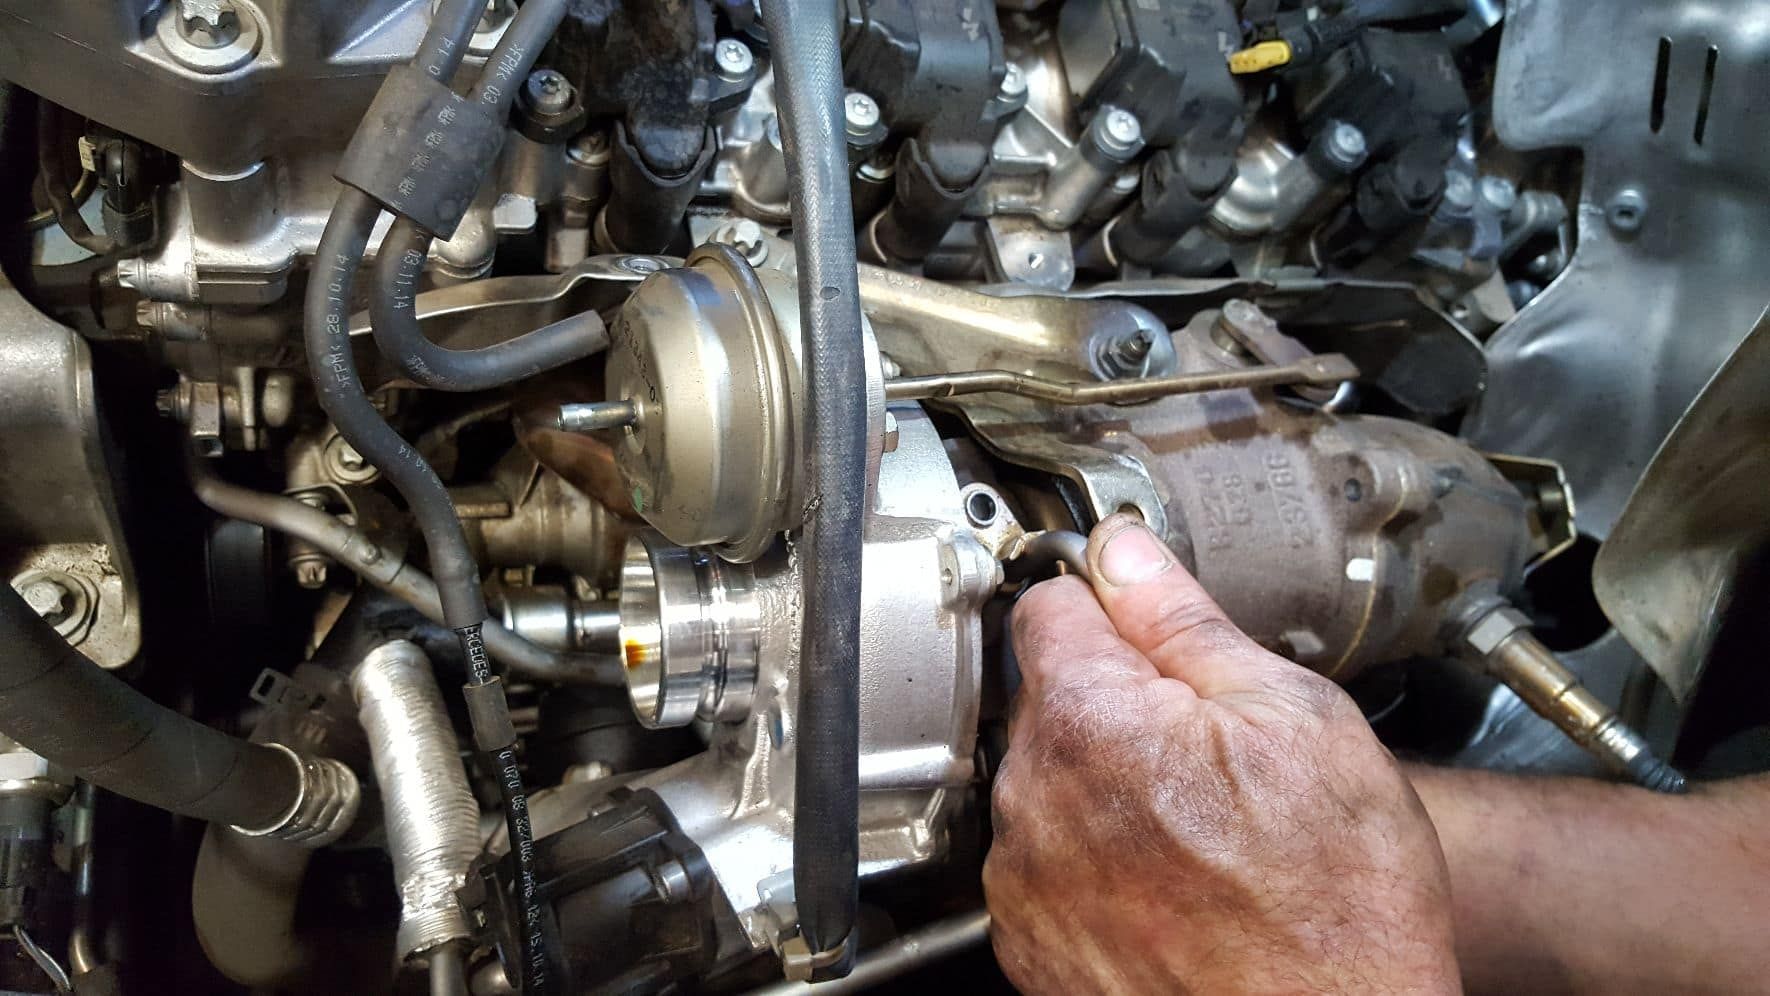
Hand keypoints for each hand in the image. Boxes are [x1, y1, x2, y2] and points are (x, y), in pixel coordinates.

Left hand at [985, 514, 1458, 993]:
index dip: (1108, 602)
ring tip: (1203, 829)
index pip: (1050, 605)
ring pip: (1050, 783)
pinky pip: (1046, 864)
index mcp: (1087, 718)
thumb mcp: (1295, 718)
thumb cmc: (1334, 906)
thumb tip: (1128, 553)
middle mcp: (1031, 798)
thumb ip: (1185, 622)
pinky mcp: (1029, 943)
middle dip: (1119, 701)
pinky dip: (1095, 861)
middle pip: (1051, 698)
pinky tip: (1173, 881)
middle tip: (1212, 747)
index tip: (1142, 619)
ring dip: (1105, 785)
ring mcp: (1023, 881)